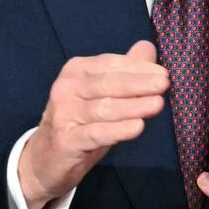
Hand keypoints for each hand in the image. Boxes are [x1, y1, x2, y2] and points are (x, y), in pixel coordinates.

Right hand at [18, 41, 167, 208]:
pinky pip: (96, 133)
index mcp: (76, 71)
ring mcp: (63, 114)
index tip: (162, 73)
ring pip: (104, 108)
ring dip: (133, 105)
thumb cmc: (80, 123)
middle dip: (138, 83)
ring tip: (157, 104)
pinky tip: (137, 127)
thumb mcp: (102, 96)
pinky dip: (118, 130)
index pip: (110, 64)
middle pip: (107, 83)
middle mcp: (66, 88)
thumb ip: (124, 72)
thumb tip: (147, 48)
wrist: (45, 159)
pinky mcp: (65, 140)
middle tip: (164, 84)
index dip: (137, 68)